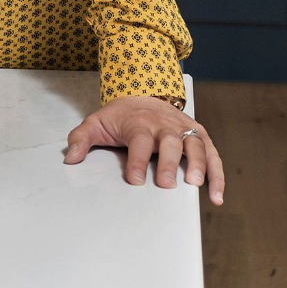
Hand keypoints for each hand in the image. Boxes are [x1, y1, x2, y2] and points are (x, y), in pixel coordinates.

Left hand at [63, 95, 224, 205]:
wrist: (143, 92)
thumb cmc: (121, 115)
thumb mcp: (97, 122)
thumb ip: (81, 138)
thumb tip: (69, 157)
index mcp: (139, 123)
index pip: (139, 141)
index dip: (137, 160)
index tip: (135, 180)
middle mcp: (164, 125)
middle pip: (169, 141)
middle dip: (169, 162)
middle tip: (167, 184)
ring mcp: (183, 129)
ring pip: (194, 144)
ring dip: (198, 164)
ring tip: (197, 185)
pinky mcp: (197, 134)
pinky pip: (211, 154)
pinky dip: (217, 174)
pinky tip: (216, 195)